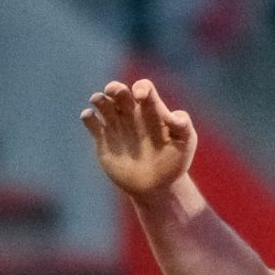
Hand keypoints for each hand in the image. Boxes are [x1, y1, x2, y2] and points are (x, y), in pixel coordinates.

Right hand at [80, 78, 195, 198]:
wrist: (158, 187)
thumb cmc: (175, 162)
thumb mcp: (186, 142)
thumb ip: (183, 124)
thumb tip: (171, 115)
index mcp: (151, 110)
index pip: (143, 87)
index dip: (141, 87)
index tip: (141, 97)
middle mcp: (132, 114)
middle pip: (119, 92)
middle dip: (114, 88)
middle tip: (113, 92)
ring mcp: (117, 126)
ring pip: (103, 104)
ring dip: (99, 98)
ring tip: (98, 100)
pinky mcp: (104, 140)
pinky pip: (92, 123)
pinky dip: (88, 116)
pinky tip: (89, 116)